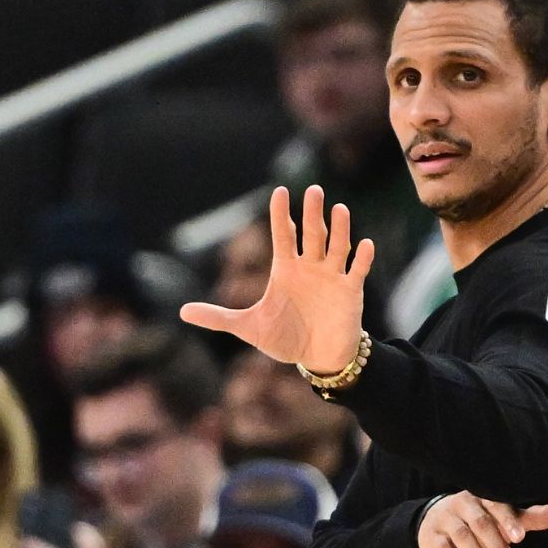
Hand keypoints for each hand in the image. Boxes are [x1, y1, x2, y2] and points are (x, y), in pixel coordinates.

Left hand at [181, 185, 374, 372]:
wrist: (317, 357)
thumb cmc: (286, 338)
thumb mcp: (249, 327)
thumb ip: (219, 317)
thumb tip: (183, 312)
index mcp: (286, 270)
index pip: (283, 235)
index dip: (281, 214)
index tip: (280, 191)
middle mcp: (310, 268)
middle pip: (312, 234)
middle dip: (313, 213)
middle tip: (314, 190)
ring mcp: (332, 277)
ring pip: (336, 247)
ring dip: (340, 229)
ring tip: (340, 210)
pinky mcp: (350, 292)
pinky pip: (357, 271)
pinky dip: (362, 258)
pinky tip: (365, 244)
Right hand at [417, 491, 547, 547]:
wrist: (437, 523)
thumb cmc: (482, 519)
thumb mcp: (507, 518)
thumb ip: (534, 516)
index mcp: (484, 495)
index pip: (496, 504)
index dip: (507, 520)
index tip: (519, 538)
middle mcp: (464, 503)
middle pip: (481, 524)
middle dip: (497, 547)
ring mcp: (446, 519)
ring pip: (463, 537)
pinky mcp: (432, 538)